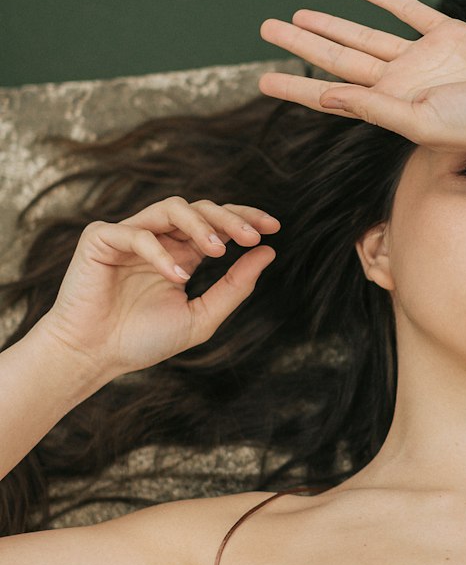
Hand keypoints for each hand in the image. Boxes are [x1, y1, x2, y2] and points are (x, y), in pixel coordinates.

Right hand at [36, 198, 279, 376]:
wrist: (93, 357)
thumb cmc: (141, 341)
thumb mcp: (200, 317)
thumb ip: (234, 287)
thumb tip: (269, 253)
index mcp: (181, 254)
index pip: (216, 224)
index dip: (244, 219)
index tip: (274, 228)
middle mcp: (158, 239)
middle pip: (200, 208)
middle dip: (229, 218)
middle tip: (253, 236)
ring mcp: (129, 234)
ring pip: (171, 207)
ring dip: (199, 225)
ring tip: (220, 251)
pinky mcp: (101, 238)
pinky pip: (137, 233)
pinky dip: (160, 253)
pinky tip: (177, 277)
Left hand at [257, 0, 465, 154]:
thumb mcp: (421, 122)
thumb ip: (374, 108)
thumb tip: (327, 96)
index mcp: (389, 106)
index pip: (331, 96)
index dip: (296, 88)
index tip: (262, 83)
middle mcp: (400, 81)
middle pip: (338, 58)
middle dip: (301, 46)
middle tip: (266, 29)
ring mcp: (422, 56)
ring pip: (364, 35)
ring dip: (332, 24)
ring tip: (298, 15)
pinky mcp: (448, 33)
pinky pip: (409, 12)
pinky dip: (386, 0)